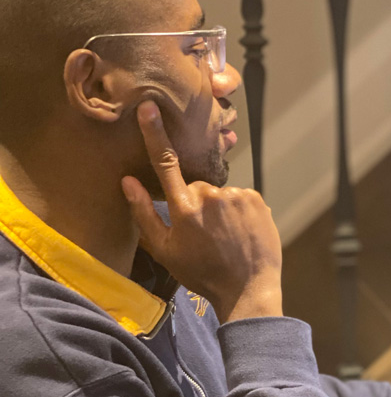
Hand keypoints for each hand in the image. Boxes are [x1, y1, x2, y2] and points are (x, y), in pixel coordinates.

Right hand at [120, 101, 282, 322]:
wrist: (248, 289)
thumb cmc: (201, 273)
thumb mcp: (165, 250)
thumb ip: (143, 214)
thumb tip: (127, 181)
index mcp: (184, 207)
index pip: (165, 162)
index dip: (155, 133)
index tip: (150, 107)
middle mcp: (210, 195)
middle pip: (196, 187)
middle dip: (196, 203)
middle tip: (204, 234)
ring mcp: (236, 196)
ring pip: (220, 194)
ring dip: (219, 209)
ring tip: (225, 237)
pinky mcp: (256, 199)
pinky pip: (240, 198)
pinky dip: (239, 212)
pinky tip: (240, 233)